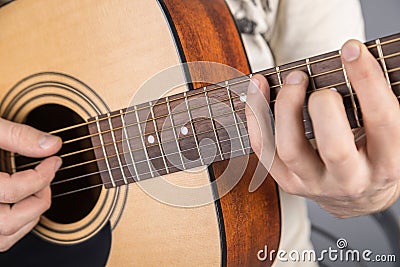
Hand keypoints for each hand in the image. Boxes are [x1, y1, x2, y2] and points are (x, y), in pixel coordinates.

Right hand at [0, 118, 61, 250]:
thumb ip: (16, 135)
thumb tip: (51, 144)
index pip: (14, 190)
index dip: (43, 175)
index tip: (53, 161)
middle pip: (9, 222)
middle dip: (38, 199)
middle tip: (47, 177)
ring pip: (3, 238)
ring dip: (30, 217)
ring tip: (36, 190)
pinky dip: (15, 228)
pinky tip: (21, 205)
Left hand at [246, 40, 399, 217]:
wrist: (359, 196)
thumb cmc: (375, 155)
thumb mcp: (386, 133)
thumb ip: (373, 104)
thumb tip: (352, 60)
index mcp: (388, 162)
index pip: (382, 120)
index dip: (367, 81)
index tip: (351, 49)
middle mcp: (352, 179)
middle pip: (333, 147)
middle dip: (322, 106)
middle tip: (315, 81)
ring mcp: (316, 183)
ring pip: (290, 149)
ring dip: (284, 107)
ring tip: (291, 79)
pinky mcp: (289, 182)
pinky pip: (265, 149)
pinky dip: (257, 116)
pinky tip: (258, 90)